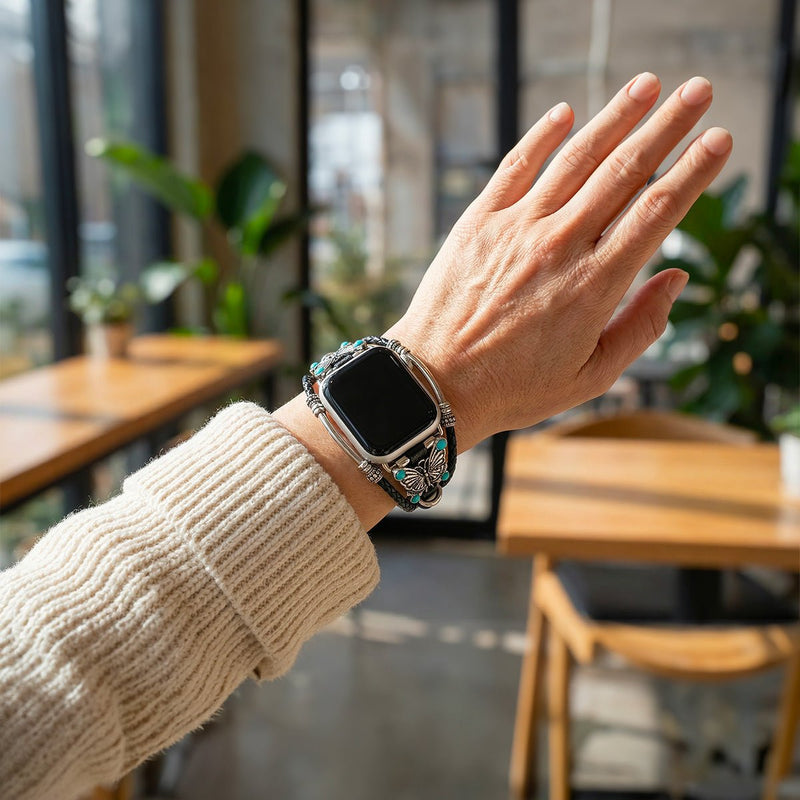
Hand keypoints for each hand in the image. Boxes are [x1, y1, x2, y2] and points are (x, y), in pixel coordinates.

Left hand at [387, 73, 731, 449]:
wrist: (435, 382)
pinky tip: (565, 112)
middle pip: (624, 170)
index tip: (719, 140)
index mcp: (594, 285)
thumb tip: (677, 277)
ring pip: (576, 158)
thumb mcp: (591, 376)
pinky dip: (542, 136)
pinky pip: (515, 166)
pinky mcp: (478, 221)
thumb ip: (641, 326)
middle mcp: (559, 245)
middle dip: (668, 124)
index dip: (694, 170)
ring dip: (616, 116)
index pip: (657, 211)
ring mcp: (516, 228)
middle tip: (699, 91)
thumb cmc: (514, 387)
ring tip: (648, 84)